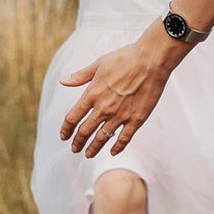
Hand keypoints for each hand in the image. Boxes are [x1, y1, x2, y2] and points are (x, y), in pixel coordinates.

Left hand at [60, 27, 181, 155]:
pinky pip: (124, 138)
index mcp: (92, 94)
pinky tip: (113, 152)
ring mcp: (120, 115)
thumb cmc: (125, 58)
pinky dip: (117, 147)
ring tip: (88, 154)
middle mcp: (104, 108)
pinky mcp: (136, 119)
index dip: (66, 129)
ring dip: (93, 148)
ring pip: (102, 138)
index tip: (63, 136)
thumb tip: (63, 81)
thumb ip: (80, 76)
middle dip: (78, 142)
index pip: (72, 118)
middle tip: (75, 149)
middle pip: (85, 131)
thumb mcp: (98, 64)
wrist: (151, 60)